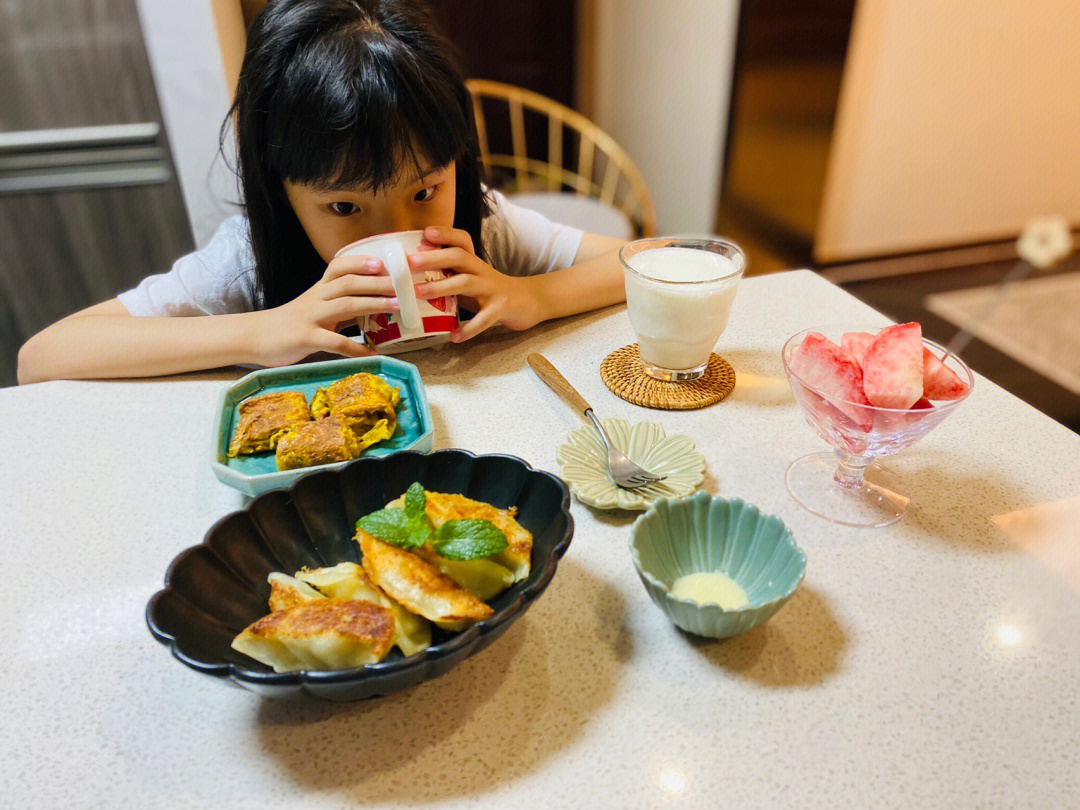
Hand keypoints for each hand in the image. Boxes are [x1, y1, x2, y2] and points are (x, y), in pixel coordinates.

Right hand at [252, 254, 398, 365]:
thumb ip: (340, 302)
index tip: (383, 262)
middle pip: (348, 282)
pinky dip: (356, 348)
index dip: (361, 262)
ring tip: (396, 308)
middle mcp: (316, 298)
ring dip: (373, 304)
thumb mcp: (315, 306)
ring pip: (345, 305)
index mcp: (319, 289)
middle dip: (377, 283)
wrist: (256, 337)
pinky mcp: (306, 338)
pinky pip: (336, 342)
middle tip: (402, 286)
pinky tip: (373, 354)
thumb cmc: (293, 323)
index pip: (339, 266)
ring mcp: (310, 317)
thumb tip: (375, 302)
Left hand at [410, 225, 541, 341]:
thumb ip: (449, 277)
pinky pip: (484, 319)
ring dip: (441, 287)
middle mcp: (482, 271)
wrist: (529, 302)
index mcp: (474, 263)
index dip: (445, 234)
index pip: (461, 241)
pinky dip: (468, 328)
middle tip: (410, 261)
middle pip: (460, 257)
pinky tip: (454, 336)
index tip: (425, 232)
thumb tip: (411, 280)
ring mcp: (492, 289)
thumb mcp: (471, 279)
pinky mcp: (501, 308)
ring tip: (419, 293)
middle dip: (434, 258)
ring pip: (467, 283)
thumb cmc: (491, 291)